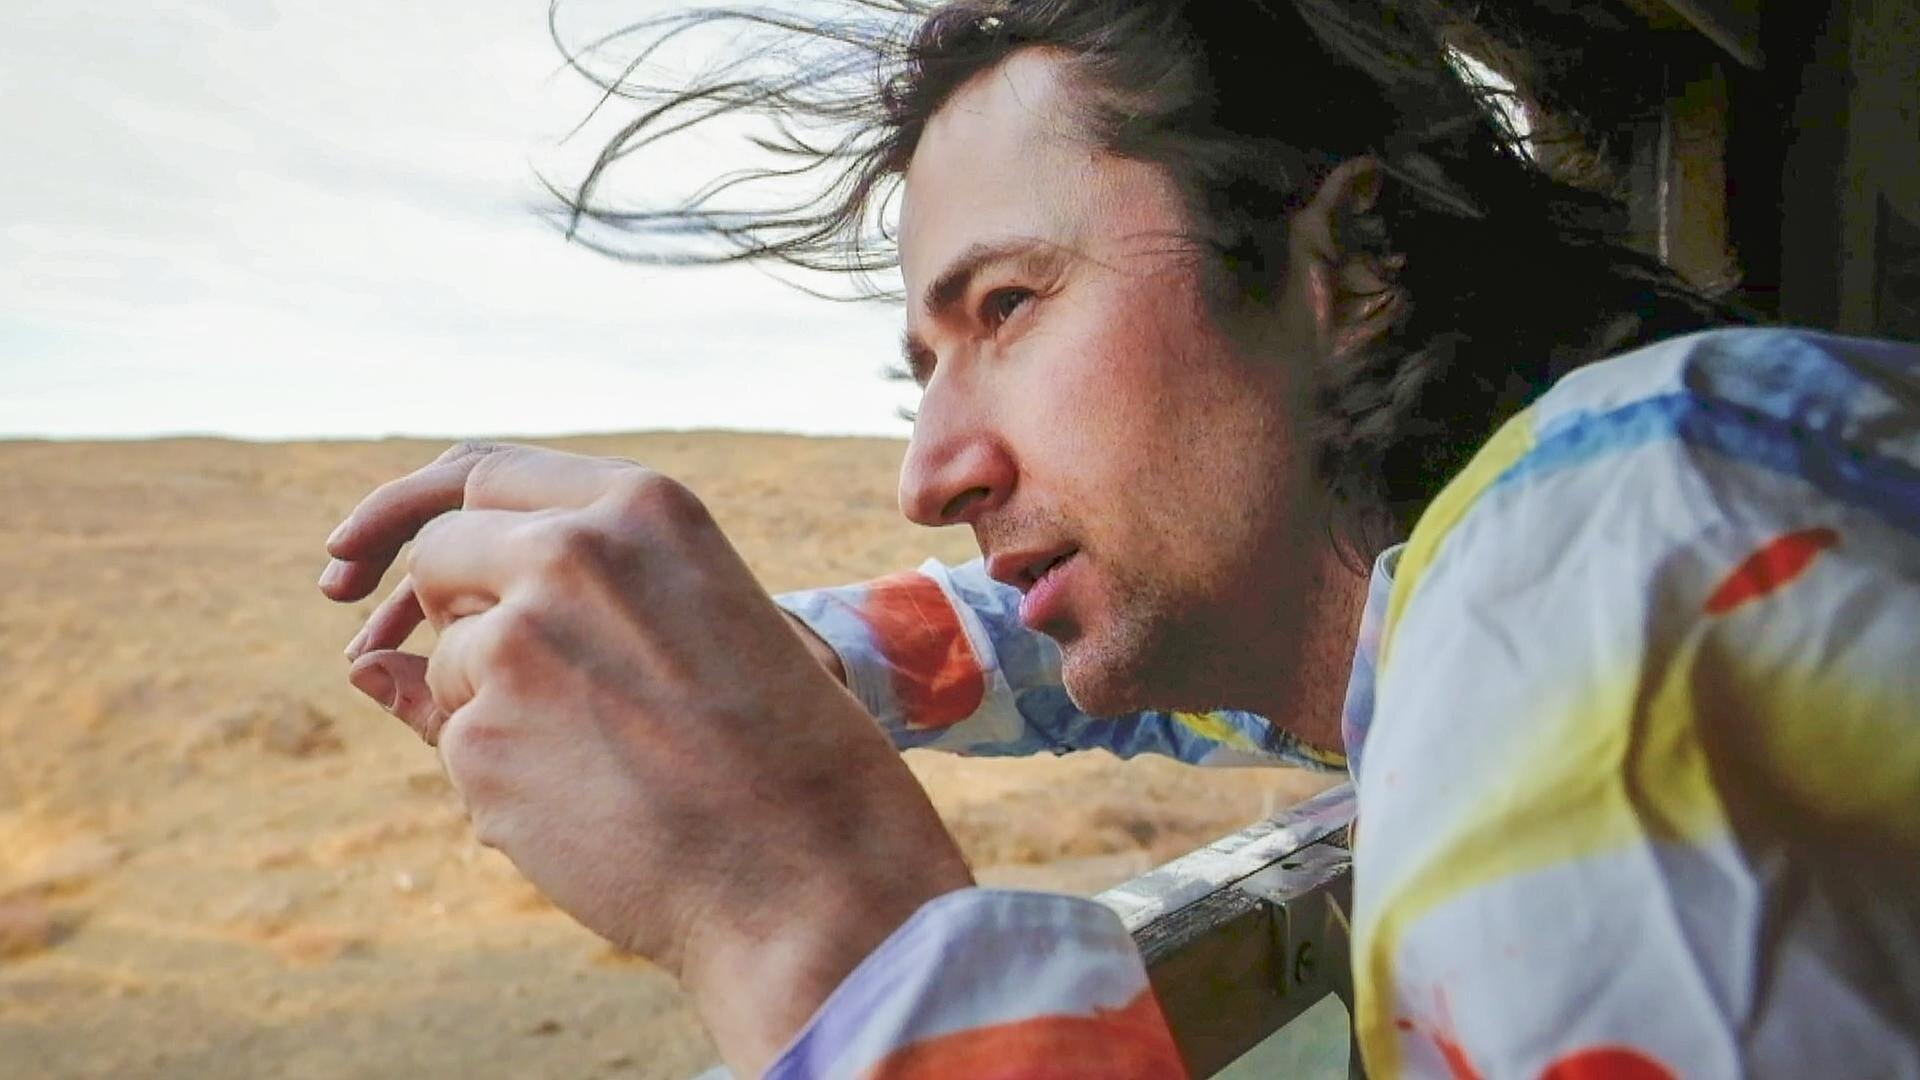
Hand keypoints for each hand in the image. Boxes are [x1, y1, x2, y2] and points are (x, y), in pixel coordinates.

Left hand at [320, 443, 971, 1073]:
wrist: (809, 868)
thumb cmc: (775, 755)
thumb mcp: (685, 638)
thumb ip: (548, 611)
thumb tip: (361, 662)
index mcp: (643, 507)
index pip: (483, 473)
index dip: (400, 510)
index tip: (351, 556)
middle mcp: (570, 551)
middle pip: (439, 553)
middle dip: (432, 609)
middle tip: (453, 668)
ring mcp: (517, 639)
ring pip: (440, 661)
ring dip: (487, 708)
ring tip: (606, 763)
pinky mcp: (481, 736)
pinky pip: (456, 748)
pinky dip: (501, 781)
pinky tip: (594, 809)